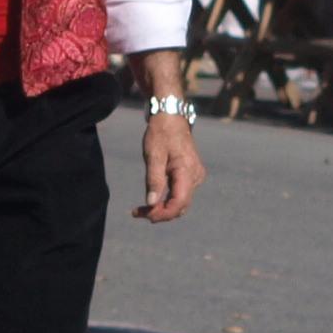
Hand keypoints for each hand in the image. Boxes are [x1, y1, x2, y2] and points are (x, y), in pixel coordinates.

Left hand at [136, 106, 204, 221]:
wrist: (171, 117)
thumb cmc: (161, 133)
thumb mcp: (153, 155)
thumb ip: (154, 180)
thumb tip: (150, 203)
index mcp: (187, 171)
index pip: (178, 203)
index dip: (162, 214)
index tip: (144, 215)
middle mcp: (195, 176)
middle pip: (180, 206)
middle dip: (160, 213)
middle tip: (137, 212)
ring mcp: (195, 176)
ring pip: (180, 202)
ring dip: (163, 208)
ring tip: (142, 209)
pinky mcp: (191, 175)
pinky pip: (181, 194)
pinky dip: (167, 200)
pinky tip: (153, 199)